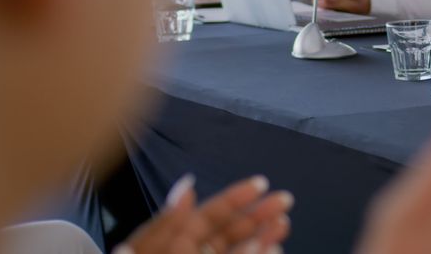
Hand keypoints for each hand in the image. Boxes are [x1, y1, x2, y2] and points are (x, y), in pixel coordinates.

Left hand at [114, 174, 292, 253]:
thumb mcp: (146, 250)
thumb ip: (167, 226)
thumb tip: (188, 187)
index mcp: (166, 248)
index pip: (204, 218)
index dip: (232, 199)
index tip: (260, 184)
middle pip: (225, 234)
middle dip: (256, 216)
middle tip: (285, 201)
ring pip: (233, 253)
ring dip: (261, 238)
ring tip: (284, 225)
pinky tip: (273, 250)